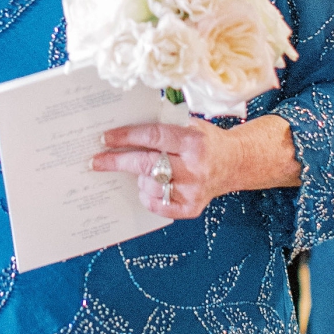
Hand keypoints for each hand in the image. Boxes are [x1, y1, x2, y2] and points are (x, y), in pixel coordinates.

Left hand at [91, 113, 301, 220]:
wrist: (236, 163)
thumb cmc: (206, 140)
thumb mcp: (191, 125)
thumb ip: (164, 125)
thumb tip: (124, 125)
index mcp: (194, 142)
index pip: (154, 137)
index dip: (127, 136)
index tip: (105, 138)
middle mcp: (195, 168)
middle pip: (146, 164)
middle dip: (117, 161)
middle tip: (96, 161)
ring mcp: (193, 191)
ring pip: (149, 185)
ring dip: (139, 177)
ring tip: (144, 170)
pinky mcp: (192, 209)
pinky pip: (157, 205)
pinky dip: (148, 195)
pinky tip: (150, 186)